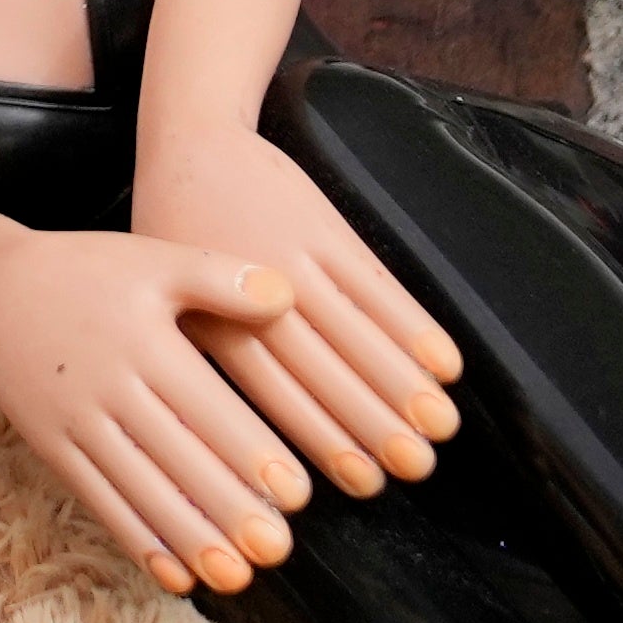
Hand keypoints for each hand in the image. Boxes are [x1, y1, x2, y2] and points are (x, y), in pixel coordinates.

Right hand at [0, 215, 350, 590]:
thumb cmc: (91, 269)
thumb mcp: (156, 259)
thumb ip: (222, 278)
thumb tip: (288, 296)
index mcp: (145, 342)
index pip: (206, 408)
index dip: (251, 453)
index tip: (297, 495)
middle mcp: (110, 387)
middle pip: (176, 458)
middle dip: (228, 509)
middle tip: (277, 550)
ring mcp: (76, 422)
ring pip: (139, 489)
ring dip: (187, 537)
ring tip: (235, 577)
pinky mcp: (52, 446)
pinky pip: (99, 499)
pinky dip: (137, 540)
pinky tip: (175, 576)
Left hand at [129, 123, 464, 488]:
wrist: (194, 141)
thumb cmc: (182, 241)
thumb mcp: (176, 307)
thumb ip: (212, 373)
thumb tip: (243, 461)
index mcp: (215, 324)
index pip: (278, 394)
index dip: (324, 438)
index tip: (363, 481)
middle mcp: (255, 295)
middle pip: (324, 369)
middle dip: (374, 420)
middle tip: (416, 467)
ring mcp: (294, 255)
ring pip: (356, 329)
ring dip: (403, 379)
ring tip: (441, 426)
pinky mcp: (324, 224)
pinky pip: (374, 281)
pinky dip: (412, 323)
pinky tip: (445, 361)